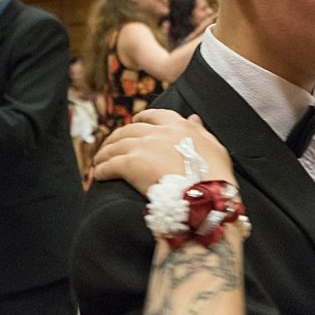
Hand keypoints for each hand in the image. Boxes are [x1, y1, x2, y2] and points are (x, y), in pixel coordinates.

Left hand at [92, 109, 234, 193]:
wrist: (206, 198)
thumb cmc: (216, 176)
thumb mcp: (214, 148)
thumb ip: (200, 131)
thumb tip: (193, 117)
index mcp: (178, 126)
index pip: (154, 115)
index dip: (142, 118)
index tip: (135, 121)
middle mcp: (158, 132)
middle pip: (130, 129)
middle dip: (117, 136)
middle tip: (110, 145)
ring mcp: (143, 147)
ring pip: (116, 146)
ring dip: (105, 153)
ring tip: (99, 161)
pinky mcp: (131, 165)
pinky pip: (110, 165)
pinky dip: (102, 169)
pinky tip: (99, 175)